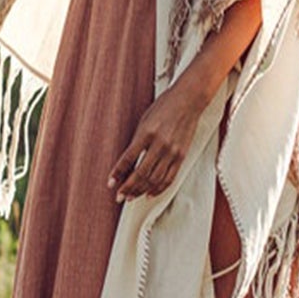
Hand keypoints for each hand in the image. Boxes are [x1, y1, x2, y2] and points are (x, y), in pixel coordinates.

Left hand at [108, 75, 208, 202]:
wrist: (188, 100)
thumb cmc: (163, 107)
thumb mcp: (144, 120)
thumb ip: (137, 141)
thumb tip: (127, 164)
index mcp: (147, 132)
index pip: (128, 159)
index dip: (118, 173)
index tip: (110, 183)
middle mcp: (160, 144)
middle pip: (141, 173)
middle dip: (128, 187)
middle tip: (119, 196)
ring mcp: (172, 151)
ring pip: (154, 179)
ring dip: (141, 191)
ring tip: (131, 197)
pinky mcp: (182, 156)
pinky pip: (169, 178)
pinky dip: (158, 189)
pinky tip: (149, 194)